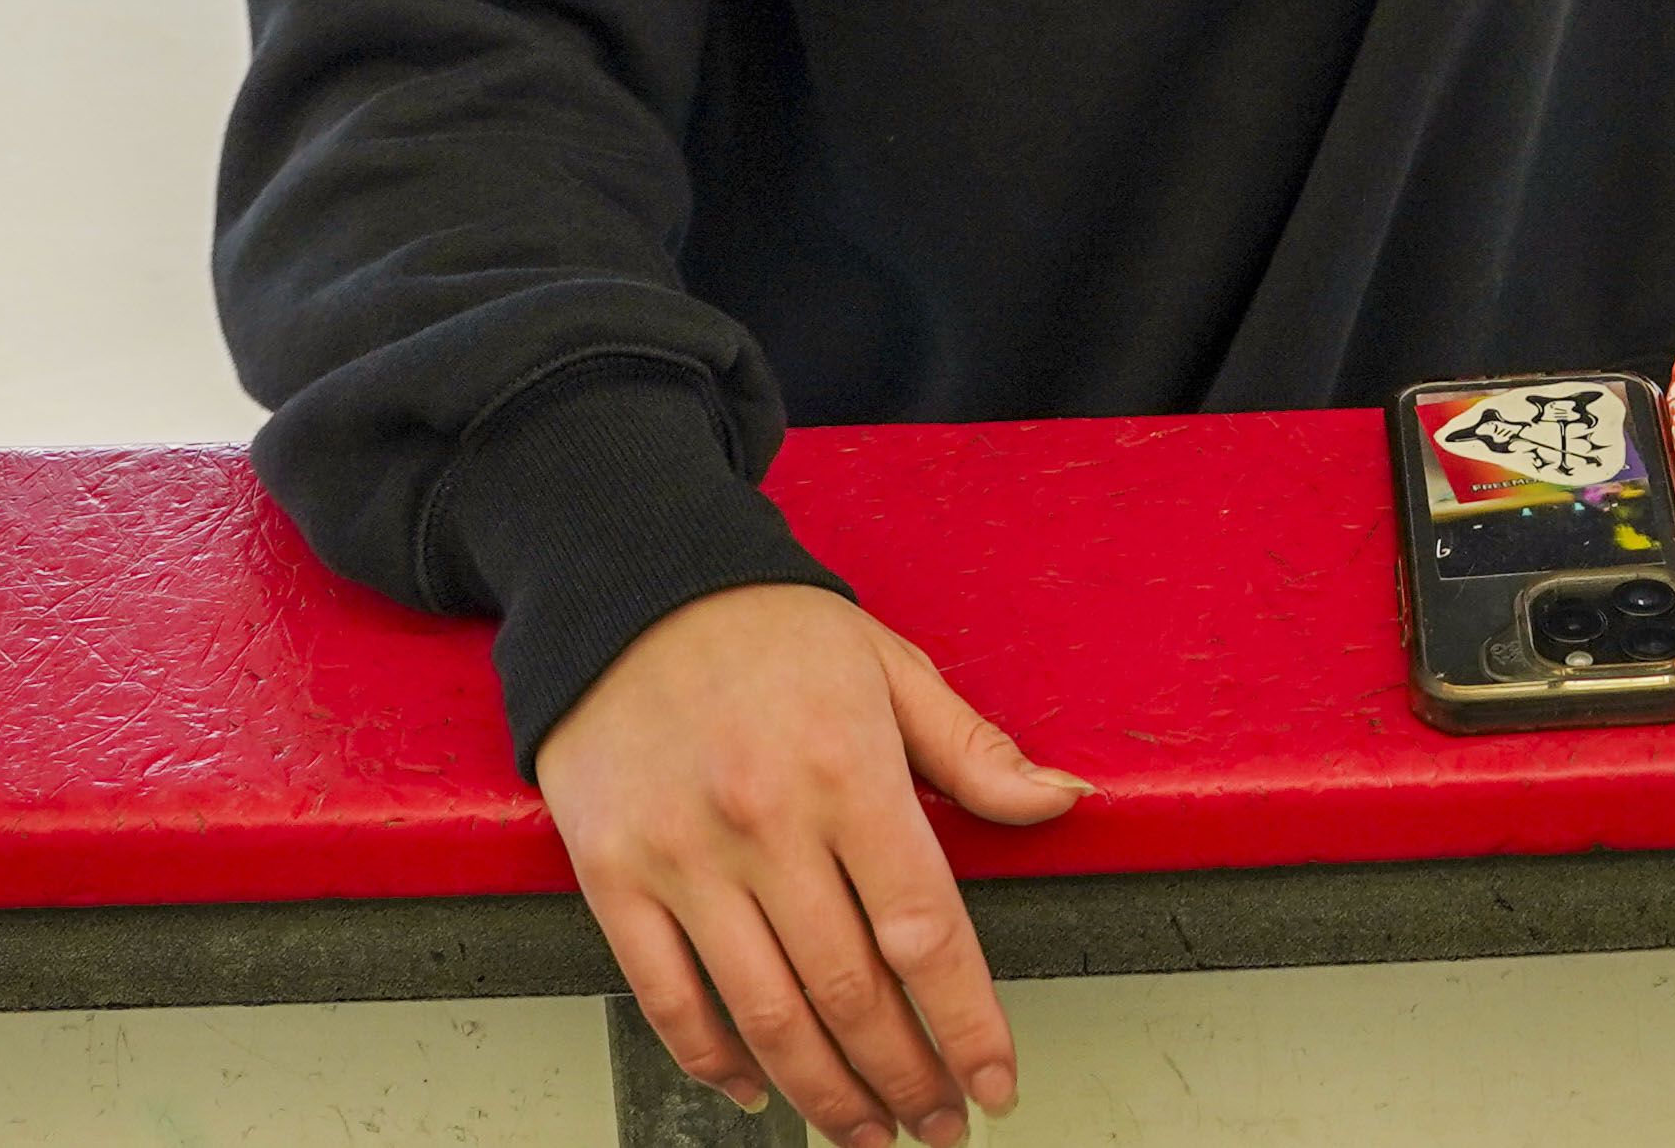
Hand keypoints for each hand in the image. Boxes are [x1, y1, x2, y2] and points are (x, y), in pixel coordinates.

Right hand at [538, 582, 1083, 1147]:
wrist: (627, 581)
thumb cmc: (766, 625)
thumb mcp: (890, 666)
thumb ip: (974, 750)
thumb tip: (1061, 800)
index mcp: (846, 770)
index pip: (925, 930)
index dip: (967, 1024)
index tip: (996, 1083)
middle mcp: (764, 822)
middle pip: (850, 993)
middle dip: (906, 1078)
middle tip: (938, 1123)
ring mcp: (683, 856)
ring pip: (765, 1016)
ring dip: (826, 1094)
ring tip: (866, 1131)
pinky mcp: (613, 874)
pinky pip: (668, 997)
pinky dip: (716, 1061)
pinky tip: (762, 1088)